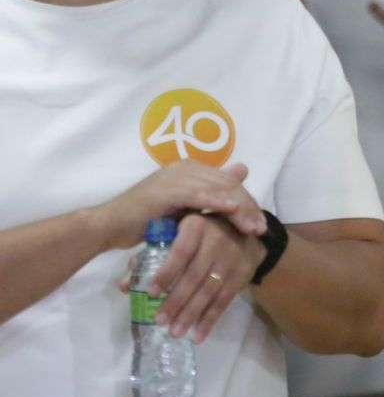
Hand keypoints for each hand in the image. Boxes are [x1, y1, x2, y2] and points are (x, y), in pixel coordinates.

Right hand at [95, 161, 266, 253]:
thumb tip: (242, 172)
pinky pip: (198, 195)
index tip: (261, 224)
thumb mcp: (183, 208)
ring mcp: (176, 177)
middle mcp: (185, 168)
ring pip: (218, 190)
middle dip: (248, 208)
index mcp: (190, 169)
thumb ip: (209, 195)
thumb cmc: (145, 220)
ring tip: (253, 228)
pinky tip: (233, 210)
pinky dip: (217, 201)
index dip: (247, 202)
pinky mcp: (167, 190)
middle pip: (228, 185)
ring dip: (239, 209)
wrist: (110, 226)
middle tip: (261, 229)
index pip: (229, 183)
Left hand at [126, 212, 265, 342]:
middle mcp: (217, 241)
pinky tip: (197, 336)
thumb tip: (124, 285)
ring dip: (191, 314)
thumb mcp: (177, 232)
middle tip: (160, 321)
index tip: (152, 293)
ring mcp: (231, 259)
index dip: (166, 273)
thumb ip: (150, 256)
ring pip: (209, 291)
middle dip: (176, 301)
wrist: (244, 231)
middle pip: (194, 276)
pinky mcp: (242, 274)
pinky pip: (224, 300)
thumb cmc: (200, 233)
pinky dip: (210, 320)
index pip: (180, 252)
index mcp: (196, 227)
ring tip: (175, 332)